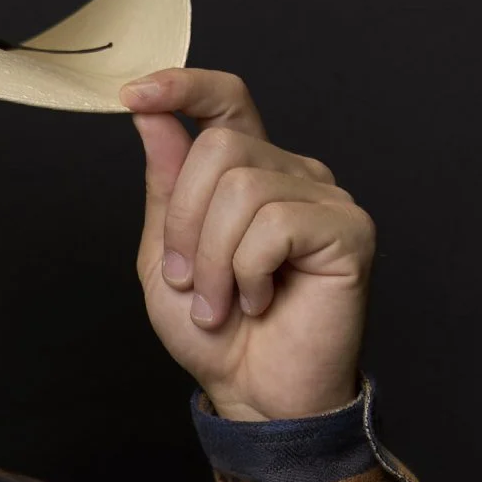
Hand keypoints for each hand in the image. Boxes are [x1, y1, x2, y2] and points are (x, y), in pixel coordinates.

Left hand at [121, 69, 373, 423]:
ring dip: (212, 261)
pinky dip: (248, 273)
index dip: (184, 87)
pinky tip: (260, 301)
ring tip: (223, 303)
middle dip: (185, 224)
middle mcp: (291, 173)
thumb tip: (150, 113)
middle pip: (219, 147)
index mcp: (249, 173)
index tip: (134, 93)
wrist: (255, 395)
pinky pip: (274, 225)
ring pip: (242, 189)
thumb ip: (165, 186)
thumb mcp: (166, 258)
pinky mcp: (347, 228)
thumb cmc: (218, 335)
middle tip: (188, 284)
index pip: (227, 101)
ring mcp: (324, 197)